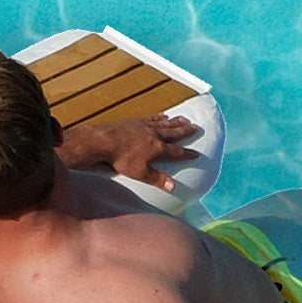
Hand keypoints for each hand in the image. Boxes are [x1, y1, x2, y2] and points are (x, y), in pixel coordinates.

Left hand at [62, 114, 199, 191]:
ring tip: (185, 119)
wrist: (103, 140)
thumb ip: (157, 179)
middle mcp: (155, 135)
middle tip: (197, 127)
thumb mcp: (140, 173)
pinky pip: (152, 118)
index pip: (177, 152)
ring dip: (176, 122)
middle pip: (175, 133)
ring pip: (165, 123)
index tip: (197, 154)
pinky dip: (159, 117)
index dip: (188, 154)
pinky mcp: (135, 121)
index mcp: (158, 148)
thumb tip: (173, 187)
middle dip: (186, 131)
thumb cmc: (121, 158)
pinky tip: (163, 115)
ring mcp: (145, 126)